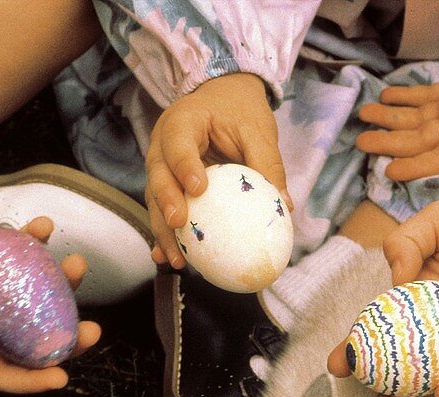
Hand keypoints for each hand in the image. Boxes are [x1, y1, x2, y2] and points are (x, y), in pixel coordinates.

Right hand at [0, 205, 100, 393]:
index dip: (28, 379)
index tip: (60, 377)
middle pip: (29, 337)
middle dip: (64, 337)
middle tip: (92, 331)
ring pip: (35, 293)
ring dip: (61, 283)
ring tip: (76, 264)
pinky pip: (23, 252)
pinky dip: (37, 240)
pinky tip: (44, 225)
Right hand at [145, 72, 290, 266]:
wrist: (223, 96)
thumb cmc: (240, 110)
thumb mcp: (258, 130)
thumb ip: (267, 163)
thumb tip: (284, 207)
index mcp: (183, 120)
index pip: (178, 142)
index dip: (184, 165)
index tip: (198, 189)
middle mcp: (162, 143)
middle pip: (157, 175)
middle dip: (166, 203)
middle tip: (180, 225)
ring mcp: (160, 165)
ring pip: (154, 199)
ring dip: (163, 230)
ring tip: (174, 258)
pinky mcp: (166, 184)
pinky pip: (162, 210)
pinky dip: (165, 235)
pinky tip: (170, 258)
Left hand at [356, 53, 438, 181]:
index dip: (416, 164)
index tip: (389, 170)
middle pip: (421, 139)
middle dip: (391, 141)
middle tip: (361, 142)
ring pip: (417, 119)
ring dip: (390, 119)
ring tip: (363, 115)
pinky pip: (426, 96)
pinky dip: (405, 96)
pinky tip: (385, 95)